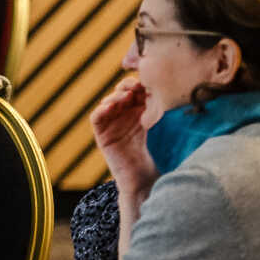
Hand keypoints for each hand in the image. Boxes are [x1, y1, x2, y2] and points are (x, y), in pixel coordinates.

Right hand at [90, 77, 155, 197]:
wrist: (141, 176)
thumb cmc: (152, 155)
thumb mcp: (155, 128)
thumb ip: (156, 111)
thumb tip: (164, 92)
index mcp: (136, 112)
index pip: (133, 92)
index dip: (138, 85)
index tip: (147, 82)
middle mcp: (121, 115)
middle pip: (119, 94)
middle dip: (126, 87)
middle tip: (136, 86)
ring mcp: (109, 123)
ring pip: (107, 102)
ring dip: (115, 97)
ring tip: (125, 95)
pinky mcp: (100, 134)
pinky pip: (95, 118)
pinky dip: (100, 110)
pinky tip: (109, 106)